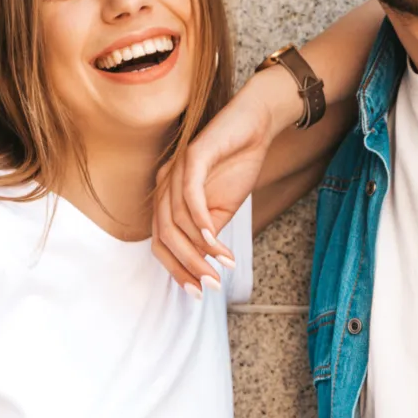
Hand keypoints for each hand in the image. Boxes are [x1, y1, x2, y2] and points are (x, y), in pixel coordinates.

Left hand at [151, 66, 299, 288]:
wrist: (255, 125)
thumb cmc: (237, 164)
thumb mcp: (223, 208)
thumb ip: (207, 233)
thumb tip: (202, 264)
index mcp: (167, 199)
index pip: (161, 243)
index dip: (177, 270)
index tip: (198, 292)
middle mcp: (164, 185)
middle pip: (164, 236)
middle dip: (187, 266)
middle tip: (211, 285)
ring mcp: (175, 169)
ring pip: (175, 220)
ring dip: (199, 249)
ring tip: (222, 266)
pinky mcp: (192, 156)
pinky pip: (189, 194)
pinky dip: (200, 221)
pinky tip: (214, 239)